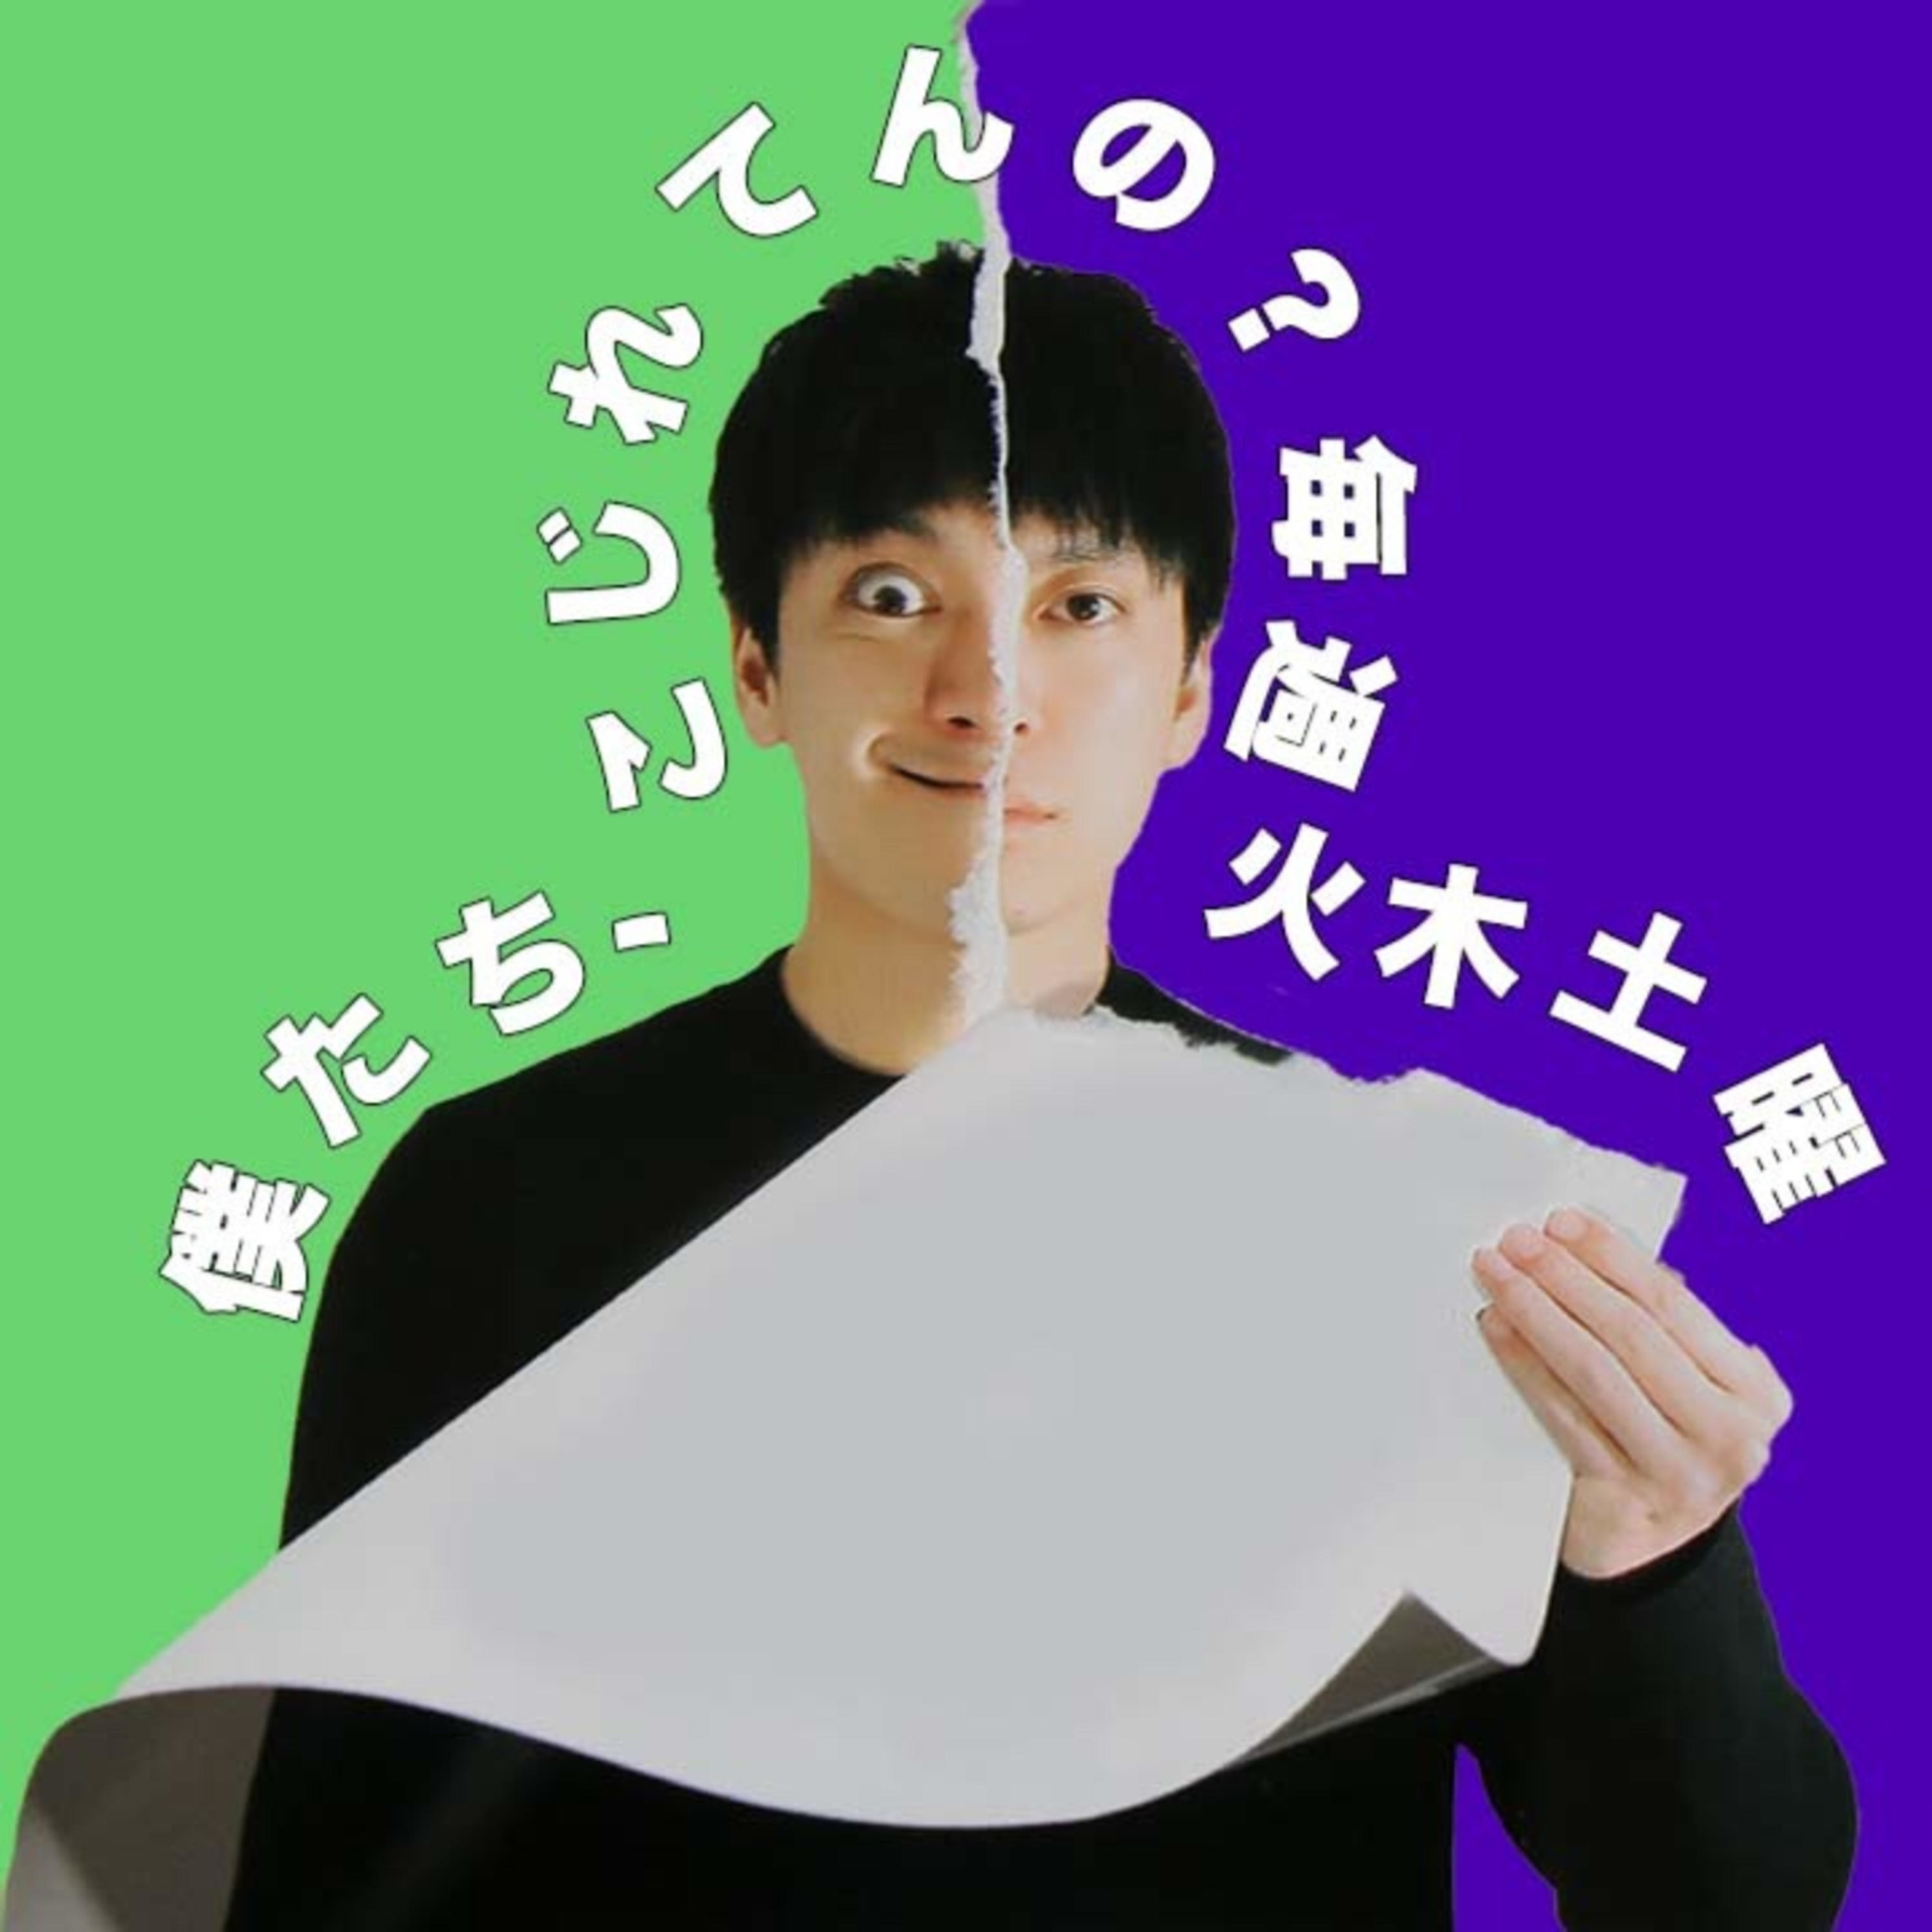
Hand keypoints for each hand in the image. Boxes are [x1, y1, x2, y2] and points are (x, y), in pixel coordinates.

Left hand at [1472, 1208, 1793, 1579]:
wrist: (1649, 1545)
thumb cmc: (1663, 1436)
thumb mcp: (1690, 1384)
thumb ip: (1663, 1325)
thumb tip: (1588, 1245)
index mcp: (1756, 1394)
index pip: (1675, 1306)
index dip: (1613, 1257)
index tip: (1564, 1222)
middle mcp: (1729, 1436)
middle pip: (1633, 1335)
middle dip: (1568, 1277)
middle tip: (1517, 1240)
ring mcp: (1678, 1475)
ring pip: (1595, 1372)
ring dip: (1538, 1312)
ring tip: (1497, 1274)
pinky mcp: (1622, 1501)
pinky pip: (1562, 1416)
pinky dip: (1524, 1364)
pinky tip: (1496, 1327)